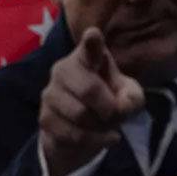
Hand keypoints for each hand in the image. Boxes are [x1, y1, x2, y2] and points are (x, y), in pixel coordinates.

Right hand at [39, 27, 144, 175]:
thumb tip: (118, 106)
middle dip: (107, 106)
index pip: (89, 48)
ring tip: (102, 125)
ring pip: (80, 114)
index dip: (92, 42)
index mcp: (87, 59)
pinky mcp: (44, 117)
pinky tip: (98, 137)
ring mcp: (50, 93)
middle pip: (89, 89)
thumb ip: (132, 98)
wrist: (78, 131)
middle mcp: (63, 69)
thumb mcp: (129, 98)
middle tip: (112, 113)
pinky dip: (93, 141)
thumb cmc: (106, 102)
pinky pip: (73, 134)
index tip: (94, 34)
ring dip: (99, 126)